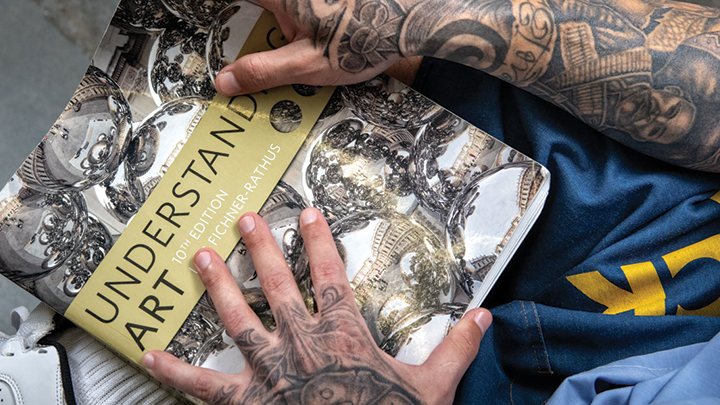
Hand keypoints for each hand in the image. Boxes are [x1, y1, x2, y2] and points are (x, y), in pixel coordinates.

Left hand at [142, 207, 491, 403]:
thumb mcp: (433, 387)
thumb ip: (456, 348)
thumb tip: (483, 317)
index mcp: (342, 335)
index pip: (330, 276)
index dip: (320, 241)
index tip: (307, 212)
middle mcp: (300, 344)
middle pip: (277, 286)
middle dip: (260, 250)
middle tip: (242, 220)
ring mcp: (269, 372)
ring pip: (238, 320)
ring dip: (218, 287)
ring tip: (199, 259)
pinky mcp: (245, 403)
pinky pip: (205, 386)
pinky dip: (176, 372)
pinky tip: (149, 356)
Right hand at [215, 0, 417, 94]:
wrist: (412, 19)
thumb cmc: (365, 38)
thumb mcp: (308, 65)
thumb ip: (263, 72)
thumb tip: (227, 82)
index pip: (236, 5)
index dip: (216, 17)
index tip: (198, 23)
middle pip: (257, 10)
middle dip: (249, 26)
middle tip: (245, 65)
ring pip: (277, 12)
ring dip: (275, 34)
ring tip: (283, 45)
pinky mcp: (320, 1)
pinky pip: (293, 12)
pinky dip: (289, 27)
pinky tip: (305, 39)